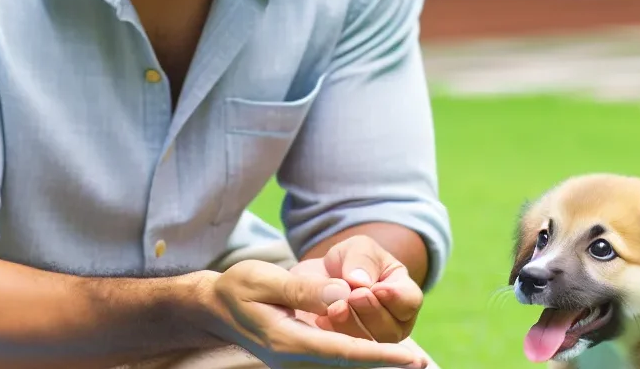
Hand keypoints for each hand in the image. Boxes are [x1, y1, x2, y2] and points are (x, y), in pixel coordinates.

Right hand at [200, 260, 427, 368]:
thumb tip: (341, 295)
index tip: (408, 358)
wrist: (215, 307)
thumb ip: (303, 291)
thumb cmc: (239, 287)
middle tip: (424, 364)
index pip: (342, 352)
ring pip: (345, 366)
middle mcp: (294, 359)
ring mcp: (296, 362)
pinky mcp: (300, 357)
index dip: (378, 356)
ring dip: (375, 361)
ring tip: (415, 362)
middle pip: (349, 366)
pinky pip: (337, 362)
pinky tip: (385, 355)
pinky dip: (362, 359)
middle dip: (385, 363)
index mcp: (287, 340)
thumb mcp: (265, 280)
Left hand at [291, 236, 424, 343]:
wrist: (319, 279)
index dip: (396, 297)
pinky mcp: (349, 352)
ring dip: (351, 325)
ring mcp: (372, 342)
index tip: (376, 288)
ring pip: (369, 344)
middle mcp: (394, 323)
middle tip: (353, 296)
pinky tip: (321, 319)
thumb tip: (360, 280)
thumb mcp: (357, 249)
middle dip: (371, 311)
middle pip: (391, 328)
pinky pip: (345, 351)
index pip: (410, 300)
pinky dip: (333, 335)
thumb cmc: (348, 262)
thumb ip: (361, 259)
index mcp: (403, 293)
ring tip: (335, 307)